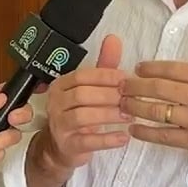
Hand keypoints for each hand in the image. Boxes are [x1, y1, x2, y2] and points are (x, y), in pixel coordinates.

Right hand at [40, 33, 132, 168]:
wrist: (61, 147)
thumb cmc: (79, 113)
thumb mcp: (90, 89)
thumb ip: (103, 66)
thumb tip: (114, 39)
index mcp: (60, 85)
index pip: (81, 76)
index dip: (105, 76)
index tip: (126, 79)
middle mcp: (55, 103)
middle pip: (82, 95)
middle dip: (109, 96)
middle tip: (131, 98)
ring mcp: (59, 125)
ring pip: (83, 116)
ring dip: (109, 115)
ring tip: (129, 115)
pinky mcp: (68, 145)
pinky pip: (87, 141)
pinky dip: (107, 139)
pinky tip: (124, 137)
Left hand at [118, 16, 187, 186]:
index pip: (175, 69)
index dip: (153, 68)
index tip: (139, 68)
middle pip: (160, 88)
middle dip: (136, 86)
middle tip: (120, 85)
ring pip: (157, 111)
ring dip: (135, 107)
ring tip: (121, 104)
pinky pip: (165, 136)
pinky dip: (146, 133)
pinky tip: (133, 130)